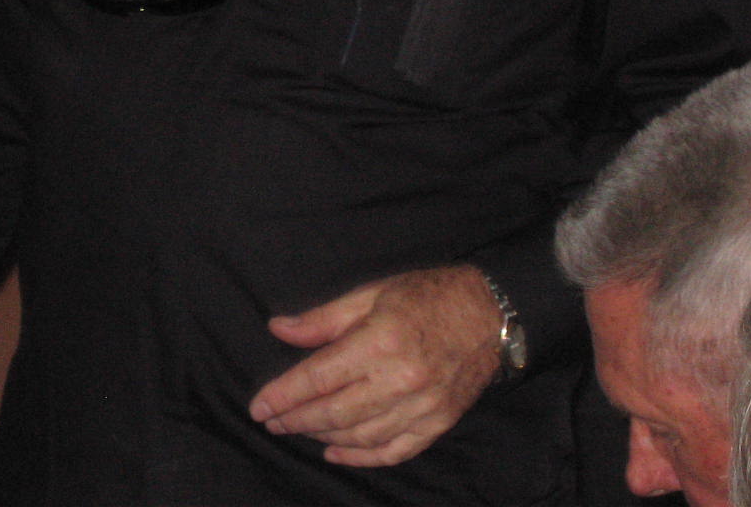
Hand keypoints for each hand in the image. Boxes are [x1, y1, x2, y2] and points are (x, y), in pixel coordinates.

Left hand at [248, 264, 501, 467]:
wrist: (492, 313)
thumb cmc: (428, 296)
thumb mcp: (372, 293)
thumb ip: (324, 319)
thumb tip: (279, 329)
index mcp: (380, 341)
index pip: (318, 377)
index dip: (284, 394)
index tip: (258, 407)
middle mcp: (400, 380)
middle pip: (334, 412)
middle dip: (296, 419)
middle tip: (272, 421)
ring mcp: (422, 407)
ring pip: (360, 435)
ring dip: (322, 435)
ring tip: (299, 428)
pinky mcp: (438, 423)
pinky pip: (393, 450)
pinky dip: (362, 457)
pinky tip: (336, 452)